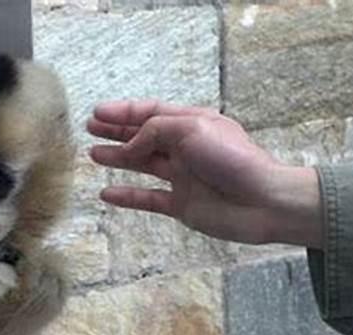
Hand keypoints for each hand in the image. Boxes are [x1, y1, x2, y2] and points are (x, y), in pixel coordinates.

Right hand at [88, 100, 322, 247]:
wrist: (262, 201)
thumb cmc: (232, 159)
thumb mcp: (191, 129)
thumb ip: (154, 132)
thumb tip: (129, 148)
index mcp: (192, 123)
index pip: (151, 112)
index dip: (124, 112)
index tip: (97, 112)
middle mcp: (185, 148)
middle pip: (144, 136)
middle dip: (117, 131)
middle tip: (89, 128)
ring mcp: (183, 177)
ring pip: (142, 165)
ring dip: (118, 158)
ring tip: (93, 155)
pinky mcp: (182, 204)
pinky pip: (148, 198)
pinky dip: (127, 196)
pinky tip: (107, 194)